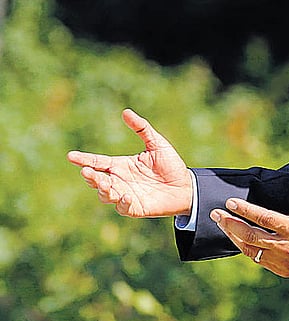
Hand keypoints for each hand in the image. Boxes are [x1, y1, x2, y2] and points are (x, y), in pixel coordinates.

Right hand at [66, 109, 192, 217]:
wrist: (186, 185)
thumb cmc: (170, 164)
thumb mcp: (156, 143)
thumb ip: (142, 128)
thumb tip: (125, 112)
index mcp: (121, 165)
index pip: (98, 162)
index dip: (84, 159)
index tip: (71, 156)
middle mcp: (119, 180)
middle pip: (97, 179)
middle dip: (90, 176)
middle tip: (87, 171)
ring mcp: (125, 195)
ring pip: (105, 194)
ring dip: (103, 189)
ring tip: (104, 182)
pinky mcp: (134, 208)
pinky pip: (123, 207)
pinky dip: (122, 202)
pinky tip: (126, 195)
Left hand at [211, 170, 288, 280]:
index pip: (265, 219)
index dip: (246, 210)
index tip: (231, 202)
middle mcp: (287, 247)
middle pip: (250, 236)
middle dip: (230, 224)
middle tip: (216, 213)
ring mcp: (283, 261)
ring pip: (250, 250)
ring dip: (234, 237)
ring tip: (222, 224)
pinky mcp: (282, 270)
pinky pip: (258, 259)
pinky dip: (245, 248)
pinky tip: (238, 238)